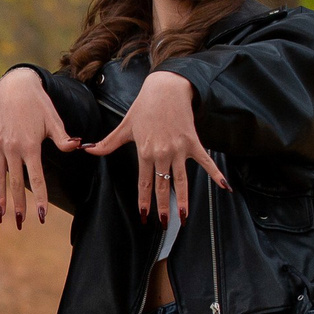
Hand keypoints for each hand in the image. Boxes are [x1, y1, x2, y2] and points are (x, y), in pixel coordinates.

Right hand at [0, 66, 79, 229]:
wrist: (15, 84)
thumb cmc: (38, 102)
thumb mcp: (54, 119)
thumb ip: (63, 138)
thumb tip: (77, 147)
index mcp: (30, 146)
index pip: (36, 178)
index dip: (40, 199)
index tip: (41, 216)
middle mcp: (12, 148)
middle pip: (16, 183)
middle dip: (18, 205)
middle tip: (21, 223)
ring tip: (0, 215)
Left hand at [88, 71, 226, 221]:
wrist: (166, 88)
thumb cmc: (145, 107)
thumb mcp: (125, 126)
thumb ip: (107, 142)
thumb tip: (88, 150)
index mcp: (145, 151)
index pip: (144, 183)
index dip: (144, 202)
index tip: (144, 217)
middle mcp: (162, 153)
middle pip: (163, 186)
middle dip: (162, 207)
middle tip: (162, 225)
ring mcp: (179, 149)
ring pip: (182, 180)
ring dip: (183, 200)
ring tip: (184, 217)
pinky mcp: (193, 142)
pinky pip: (205, 162)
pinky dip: (215, 173)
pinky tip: (225, 187)